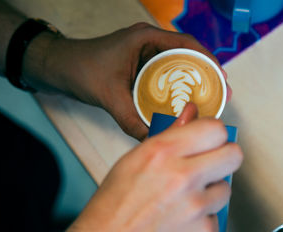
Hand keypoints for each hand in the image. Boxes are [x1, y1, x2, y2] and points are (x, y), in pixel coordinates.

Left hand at [24, 23, 231, 140]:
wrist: (60, 67)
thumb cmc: (82, 70)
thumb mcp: (110, 97)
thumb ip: (131, 120)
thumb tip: (154, 141)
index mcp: (145, 38)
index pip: (186, 44)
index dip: (208, 59)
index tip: (221, 78)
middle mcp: (149, 42)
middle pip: (187, 54)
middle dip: (206, 73)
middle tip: (221, 93)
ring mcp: (145, 53)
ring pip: (177, 64)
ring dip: (193, 79)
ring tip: (209, 99)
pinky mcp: (140, 64)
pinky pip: (166, 73)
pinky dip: (177, 85)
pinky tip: (183, 102)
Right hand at [34, 103, 242, 231]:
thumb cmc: (114, 207)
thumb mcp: (135, 161)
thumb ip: (169, 135)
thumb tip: (191, 114)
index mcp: (162, 153)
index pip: (215, 129)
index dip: (214, 134)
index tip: (210, 140)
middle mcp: (182, 177)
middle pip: (233, 155)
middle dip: (223, 157)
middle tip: (209, 165)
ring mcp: (196, 208)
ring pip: (226, 189)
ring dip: (210, 193)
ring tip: (186, 201)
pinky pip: (217, 217)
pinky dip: (203, 220)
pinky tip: (183, 222)